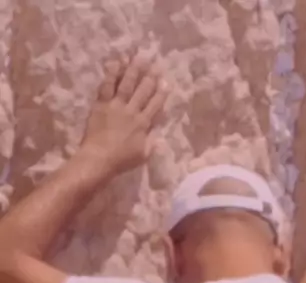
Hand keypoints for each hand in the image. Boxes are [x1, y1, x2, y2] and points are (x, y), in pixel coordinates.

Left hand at [79, 52, 165, 174]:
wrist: (99, 159)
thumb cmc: (121, 160)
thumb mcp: (142, 155)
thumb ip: (152, 144)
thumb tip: (160, 135)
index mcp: (143, 124)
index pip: (155, 105)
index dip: (161, 93)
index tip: (166, 82)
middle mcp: (132, 111)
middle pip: (142, 91)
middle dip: (149, 77)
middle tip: (154, 63)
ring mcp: (116, 106)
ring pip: (126, 84)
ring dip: (133, 70)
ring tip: (137, 57)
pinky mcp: (102, 104)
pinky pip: (107, 86)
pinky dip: (111, 73)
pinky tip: (115, 62)